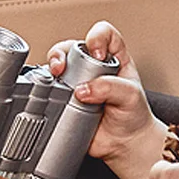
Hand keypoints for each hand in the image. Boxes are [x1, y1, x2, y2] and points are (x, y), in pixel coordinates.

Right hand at [46, 21, 163, 178]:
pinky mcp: (63, 99)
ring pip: (55, 66)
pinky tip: (51, 95)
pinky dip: (45, 89)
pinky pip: (48, 90)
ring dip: (52, 69)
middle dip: (62, 53)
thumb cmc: (133, 116)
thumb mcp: (130, 96)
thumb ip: (110, 87)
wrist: (124, 144)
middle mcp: (91, 67)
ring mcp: (75, 83)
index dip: (97, 38)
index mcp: (113, 58)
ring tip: (56, 78)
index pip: (103, 34)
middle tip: (63, 67)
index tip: (97, 54)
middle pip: (71, 47)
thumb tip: (83, 89)